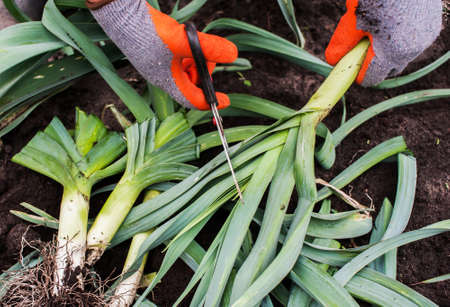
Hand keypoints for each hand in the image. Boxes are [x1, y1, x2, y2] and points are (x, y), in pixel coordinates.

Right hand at [87, 0, 237, 109]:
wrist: (122, 16)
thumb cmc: (151, 33)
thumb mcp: (185, 40)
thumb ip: (210, 47)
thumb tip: (233, 54)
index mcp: (170, 83)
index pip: (194, 100)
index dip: (211, 101)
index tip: (225, 101)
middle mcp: (164, 79)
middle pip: (192, 85)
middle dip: (204, 72)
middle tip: (209, 54)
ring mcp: (159, 67)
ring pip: (185, 71)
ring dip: (195, 59)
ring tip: (192, 41)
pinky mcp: (155, 55)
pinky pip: (176, 60)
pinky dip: (185, 52)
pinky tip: (183, 37)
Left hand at [325, 0, 441, 86]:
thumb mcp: (352, 22)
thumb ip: (343, 45)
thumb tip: (332, 61)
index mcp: (392, 53)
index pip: (372, 77)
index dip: (358, 72)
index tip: (349, 64)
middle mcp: (412, 49)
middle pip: (388, 67)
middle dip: (373, 60)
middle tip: (361, 43)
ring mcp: (425, 36)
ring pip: (401, 53)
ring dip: (387, 47)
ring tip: (376, 27)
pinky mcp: (431, 24)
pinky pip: (412, 39)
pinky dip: (400, 35)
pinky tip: (390, 20)